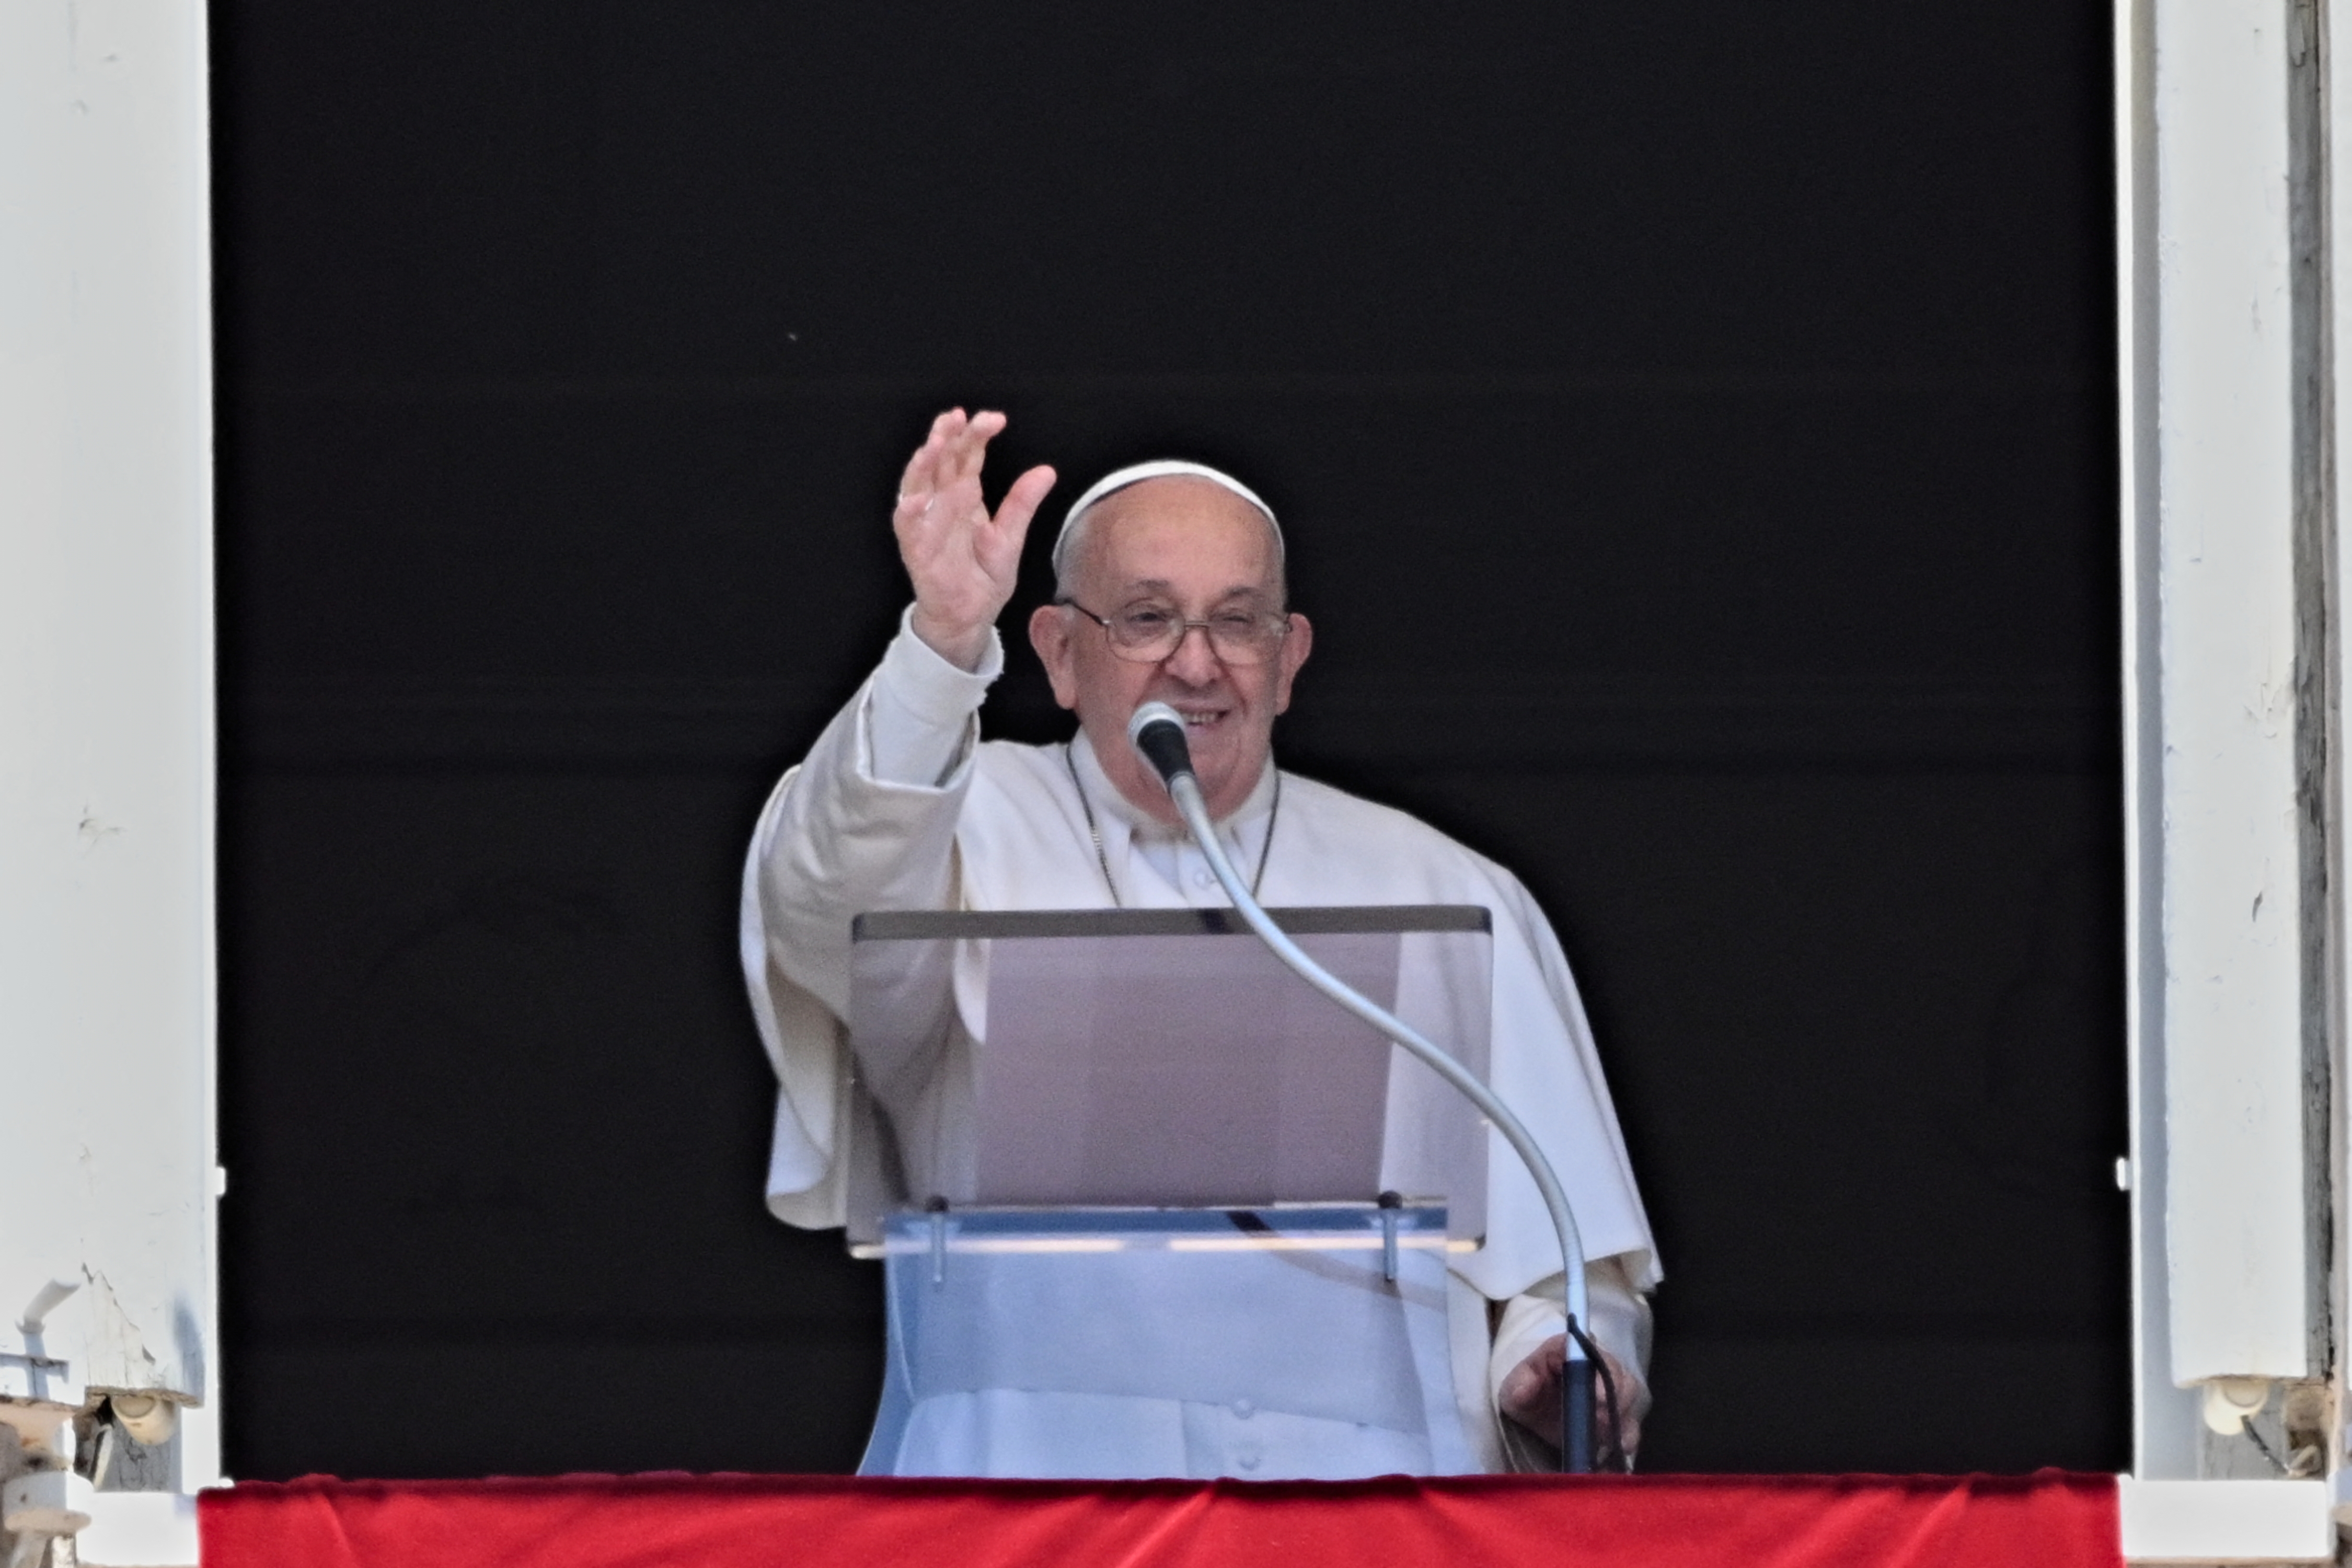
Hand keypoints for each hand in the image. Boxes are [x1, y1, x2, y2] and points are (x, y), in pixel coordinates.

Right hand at [893, 408, 1056, 670]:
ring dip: (922, 464)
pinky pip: (908, 527)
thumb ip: (1023, 503)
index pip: (967, 456)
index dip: (977, 435)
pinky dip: (910, 512)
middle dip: (946, 437)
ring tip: (934, 445)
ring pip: (917, 485)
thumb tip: (1046, 471)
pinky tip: (918, 499)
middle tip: (956, 418)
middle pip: (940, 461)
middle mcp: (942, 503)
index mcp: (964, 495)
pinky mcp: (916, 549)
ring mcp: (926, 524)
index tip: (994, 419)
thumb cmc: (984, 577)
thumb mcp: (1011, 537)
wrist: (971, 617)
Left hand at [1497, 1334, 1645, 1463]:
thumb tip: (1524, 1390)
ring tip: (1607, 1435)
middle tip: (1603, 1419)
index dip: (1597, 1366)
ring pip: (1628, 1393)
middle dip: (1613, 1395)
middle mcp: (1594, 1364)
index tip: (1598, 1394)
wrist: (1535, 1415)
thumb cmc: (1525, 1393)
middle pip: (1615, 1371)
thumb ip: (1518, 1387)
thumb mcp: (1513, 1389)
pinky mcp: (1616, 1414)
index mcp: (1566, 1350)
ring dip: (1621, 1414)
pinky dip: (1628, 1435)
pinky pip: (1631, 1421)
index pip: (1586, 1346)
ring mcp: (1609, 1388)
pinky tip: (1621, 1448)